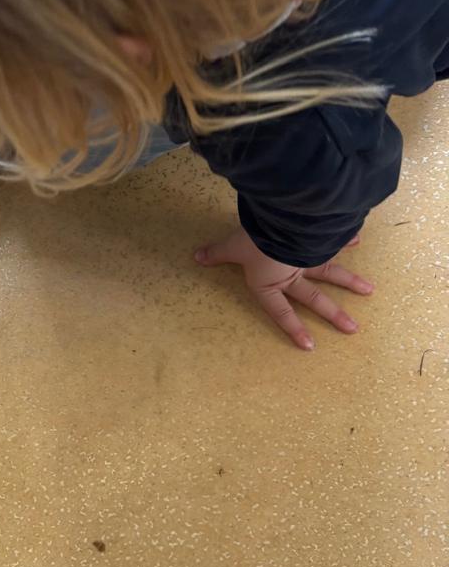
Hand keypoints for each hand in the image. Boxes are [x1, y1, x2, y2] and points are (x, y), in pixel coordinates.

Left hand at [194, 226, 372, 350]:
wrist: (286, 220)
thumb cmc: (258, 240)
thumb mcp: (233, 246)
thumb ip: (217, 253)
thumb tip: (197, 257)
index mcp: (272, 282)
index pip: (281, 310)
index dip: (292, 327)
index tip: (309, 346)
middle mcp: (294, 273)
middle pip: (315, 298)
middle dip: (334, 314)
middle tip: (353, 329)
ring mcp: (310, 256)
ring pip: (333, 272)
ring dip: (351, 282)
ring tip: (369, 291)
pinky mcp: (320, 238)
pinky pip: (335, 239)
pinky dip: (346, 237)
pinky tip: (357, 238)